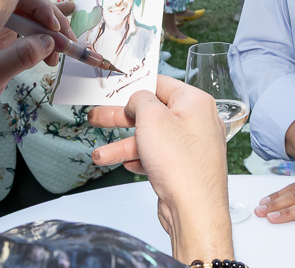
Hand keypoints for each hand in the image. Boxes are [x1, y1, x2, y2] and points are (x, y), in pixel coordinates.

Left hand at [0, 0, 73, 129]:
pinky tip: (66, 25)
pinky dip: (49, 33)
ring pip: (33, 18)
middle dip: (52, 21)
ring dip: (54, 30)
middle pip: (29, 6)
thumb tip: (48, 42)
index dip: (40, 6)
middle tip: (68, 39)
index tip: (55, 26)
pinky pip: (32, 30)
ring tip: (70, 40)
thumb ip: (20, 57)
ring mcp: (0, 27)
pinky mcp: (7, 39)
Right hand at [89, 76, 232, 262]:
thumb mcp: (152, 119)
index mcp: (195, 103)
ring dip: (123, 145)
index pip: (161, 84)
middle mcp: (197, 122)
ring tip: (100, 154)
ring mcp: (191, 146)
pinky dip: (139, 159)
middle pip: (152, 113)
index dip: (135, 86)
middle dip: (121, 118)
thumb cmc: (182, 165)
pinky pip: (157, 156)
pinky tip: (125, 164)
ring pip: (151, 138)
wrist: (195, 211)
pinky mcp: (184, 167)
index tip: (115, 90)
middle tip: (97, 117)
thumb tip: (137, 100)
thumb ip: (140, 100)